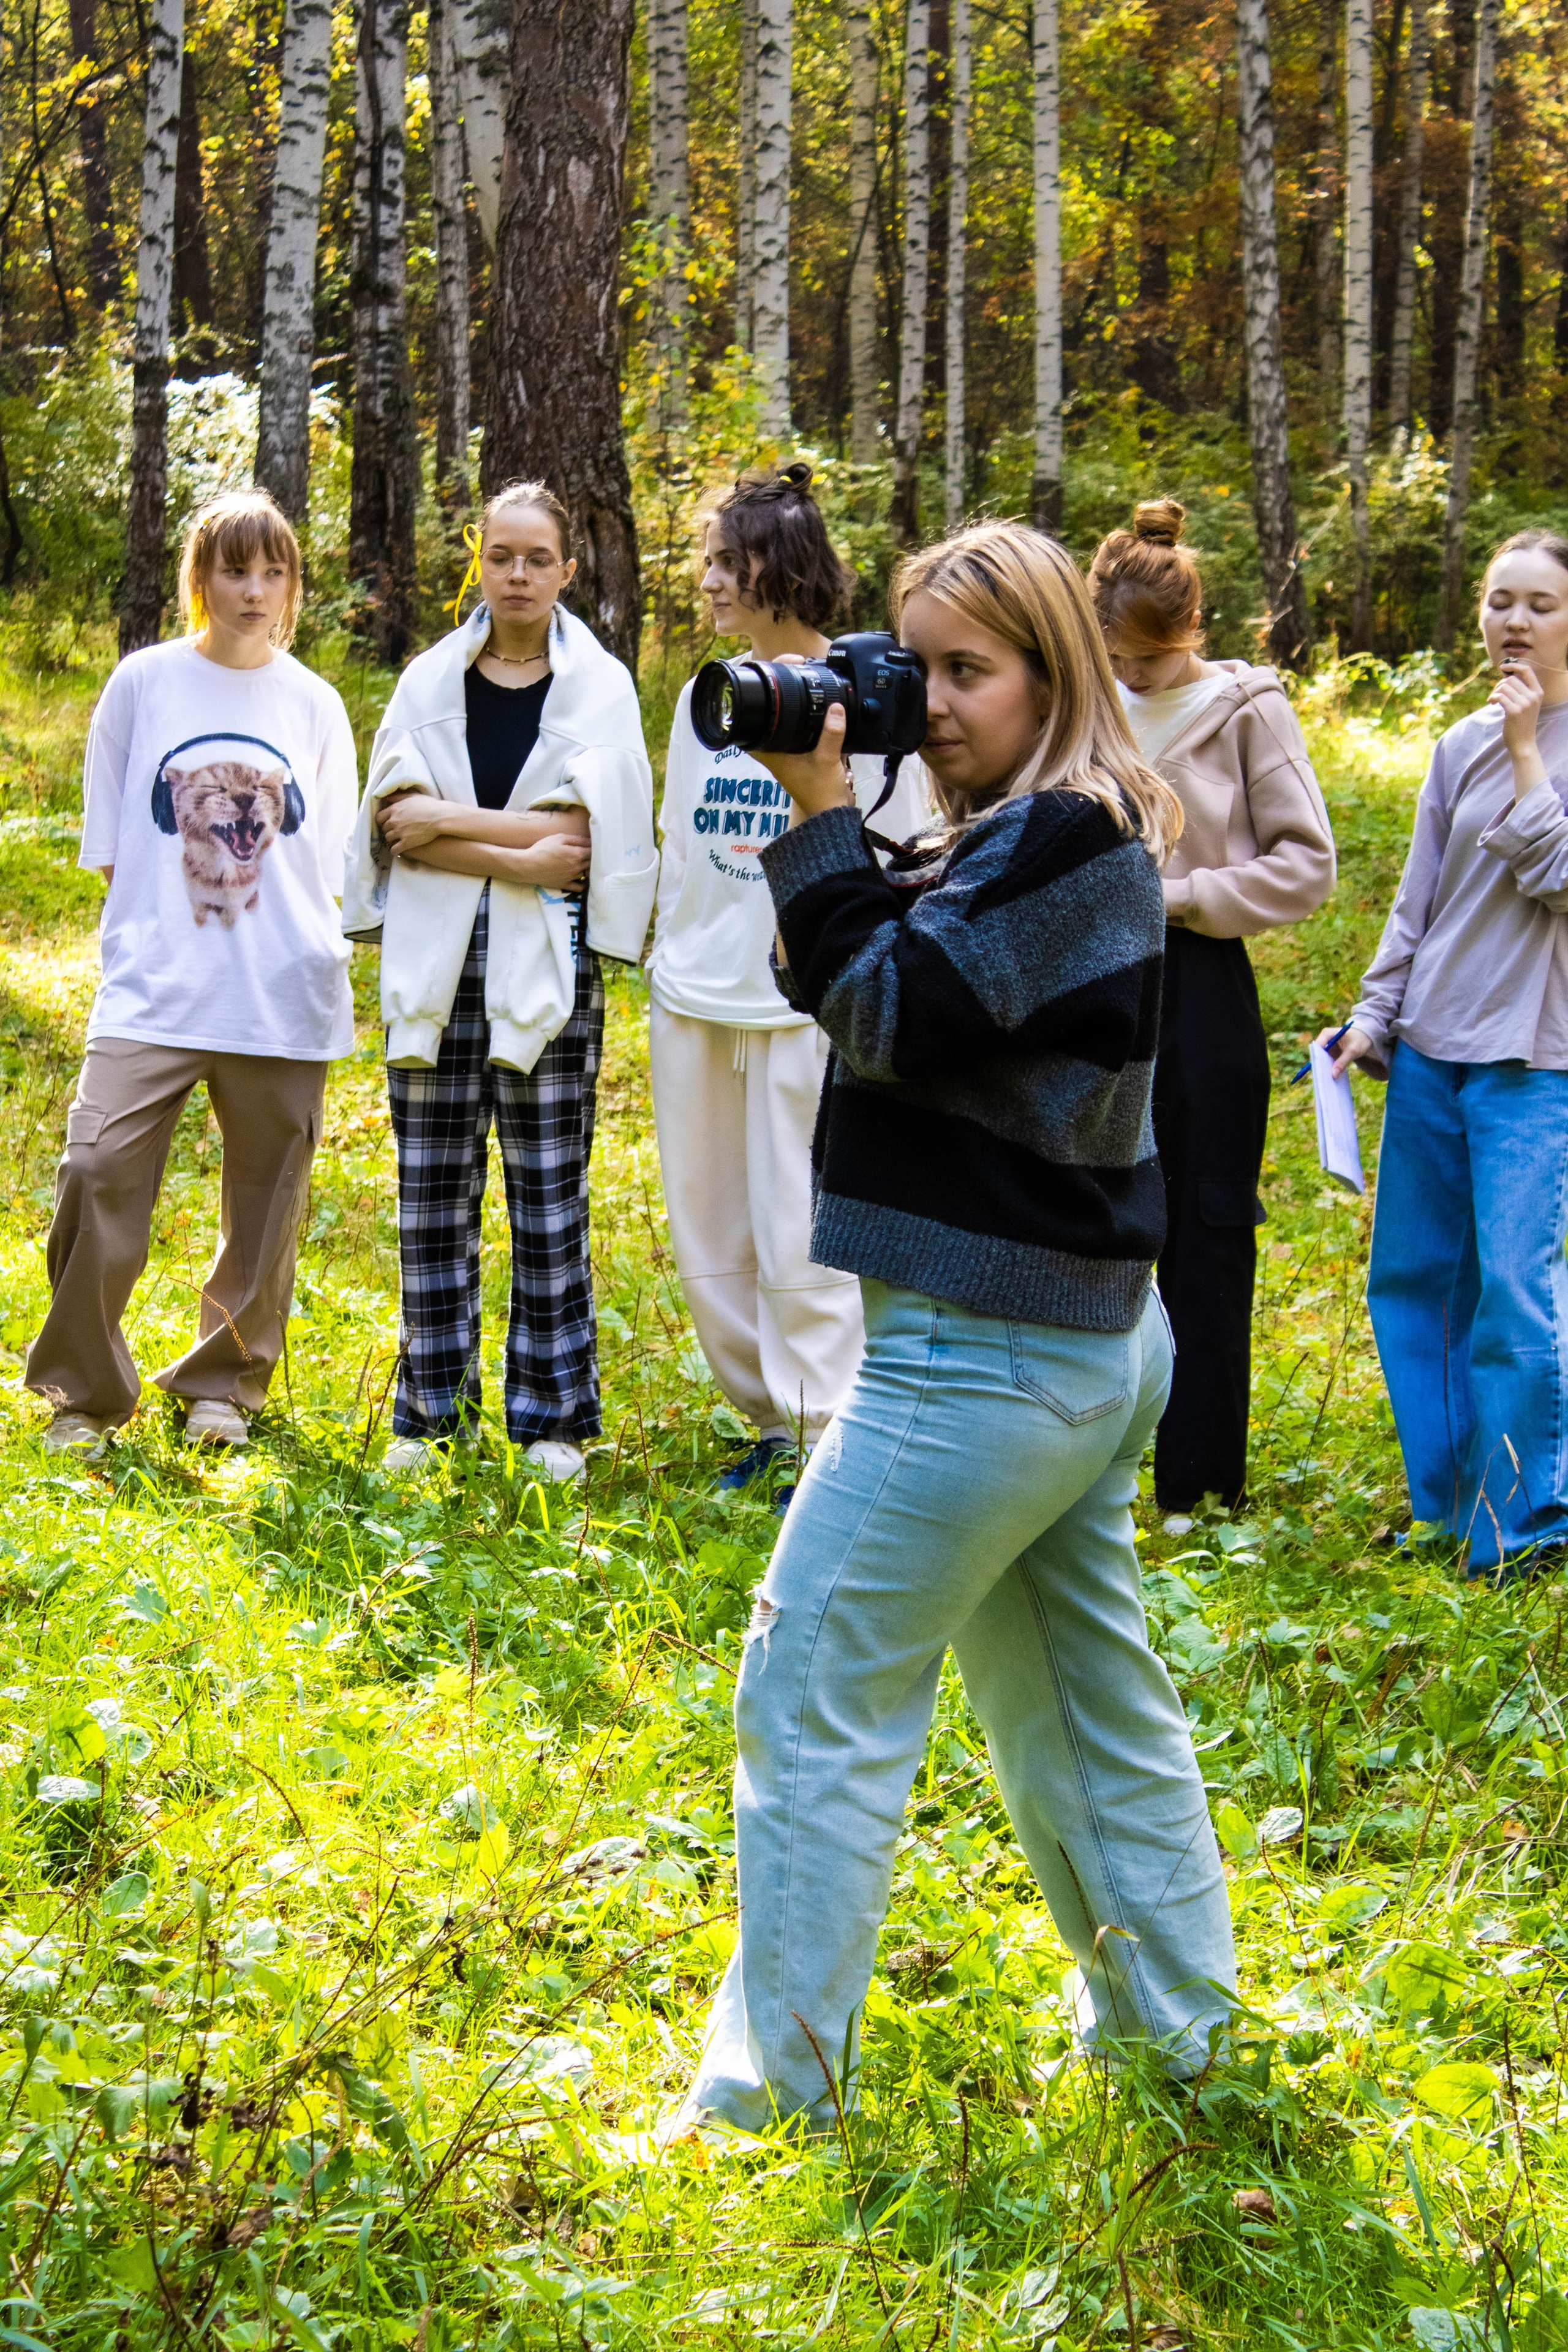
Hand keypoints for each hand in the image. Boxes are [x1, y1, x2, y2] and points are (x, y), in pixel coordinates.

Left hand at [378, 793, 449, 854]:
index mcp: (395, 809)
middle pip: (384, 828)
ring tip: (396, 841)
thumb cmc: (429, 805)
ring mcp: (399, 832)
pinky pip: (394, 849)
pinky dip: (394, 850)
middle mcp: (394, 821)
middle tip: (393, 832)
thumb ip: (399, 797)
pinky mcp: (406, 843)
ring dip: (391, 840)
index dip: (382, 821)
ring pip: (388, 839)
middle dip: (388, 830)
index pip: (379, 817)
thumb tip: (388, 798)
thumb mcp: (413, 796)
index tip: (385, 823)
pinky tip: (397, 851)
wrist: (440, 818)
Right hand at [521, 833, 591, 889]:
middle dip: (594, 857)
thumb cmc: (542, 849)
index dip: (595, 847)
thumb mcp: (559, 838)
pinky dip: (584, 883)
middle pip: (593, 862)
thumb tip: (588, 840)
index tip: (594, 844)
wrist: (528, 865)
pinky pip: (580, 887)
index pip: (593, 850)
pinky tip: (584, 879)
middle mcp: (578, 867)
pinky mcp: (565, 885)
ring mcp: (572, 877)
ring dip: (590, 869)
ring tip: (589, 864)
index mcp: (577, 854)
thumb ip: (576, 839)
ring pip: (588, 874)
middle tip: (592, 853)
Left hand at [753, 698, 855, 818]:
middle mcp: (779, 760)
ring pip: (786, 738)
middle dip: (775, 717)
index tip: (753, 703)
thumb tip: (836, 708)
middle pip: (769, 732)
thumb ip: (831, 734)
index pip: (752, 735)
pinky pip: (802, 744)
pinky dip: (808, 736)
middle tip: (779, 698)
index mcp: (775, 758)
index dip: (750, 718)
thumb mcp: (827, 759)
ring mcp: (791, 763)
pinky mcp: (805, 764)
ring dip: (792, 726)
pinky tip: (817, 725)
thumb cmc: (822, 792)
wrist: (833, 814)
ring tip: (797, 705)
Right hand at [1317, 1023, 1372, 1078]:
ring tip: (1327, 1081)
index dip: (1317, 1058)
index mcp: (1327, 1034)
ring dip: (1324, 1069)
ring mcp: (1326, 1047)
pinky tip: (1332, 1078)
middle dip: (1320, 1065)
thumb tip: (1333, 1075)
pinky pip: (1326, 1063)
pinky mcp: (1329, 1054)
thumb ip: (1343, 1062)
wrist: (1365, 1038)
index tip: (1319, 1070)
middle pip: (1317, 1054)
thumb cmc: (1359, 1040)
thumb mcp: (1353, 1051)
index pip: (1317, 1047)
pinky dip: (1329, 1069)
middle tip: (1322, 1079)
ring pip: (1321, 1060)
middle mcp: (1324, 1040)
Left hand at [1489, 658, 1545, 769]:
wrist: (1523, 743)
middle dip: (1499, 684)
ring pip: (1503, 687)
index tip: (1502, 666)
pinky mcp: (1514, 711)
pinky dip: (1492, 698)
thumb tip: (1506, 674)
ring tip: (1493, 700)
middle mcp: (1533, 696)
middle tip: (1495, 694)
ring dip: (1495, 692)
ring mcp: (1525, 704)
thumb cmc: (1521, 723)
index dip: (1514, 665)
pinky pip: (1499, 696)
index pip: (1527, 671)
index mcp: (1538, 692)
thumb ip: (1520, 690)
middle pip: (1511, 679)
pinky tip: (1492, 703)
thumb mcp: (1526, 704)